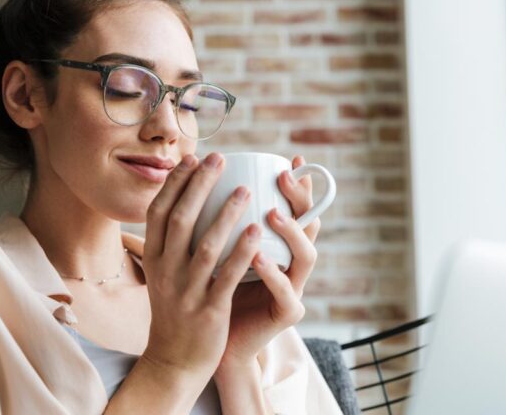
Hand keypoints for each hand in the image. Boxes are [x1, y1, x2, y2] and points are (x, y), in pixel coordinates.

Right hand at [140, 152, 259, 385]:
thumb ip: (171, 243)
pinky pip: (227, 276)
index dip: (175, 183)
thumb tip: (184, 203)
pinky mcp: (209, 310)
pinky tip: (257, 230)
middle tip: (218, 159)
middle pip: (180, 220)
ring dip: (226, 213)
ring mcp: (186, 292)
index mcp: (154, 260)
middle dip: (199, 185)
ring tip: (246, 189)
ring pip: (206, 245)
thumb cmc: (175, 311)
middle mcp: (166, 272)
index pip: (158, 212)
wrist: (174, 361)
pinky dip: (242, 251)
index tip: (192, 158)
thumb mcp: (163, 274)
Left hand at [217, 156, 319, 366]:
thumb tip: (195, 181)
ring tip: (271, 212)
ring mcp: (292, 289)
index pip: (295, 211)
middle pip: (309, 226)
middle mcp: (290, 264)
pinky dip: (272, 272)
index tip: (289, 160)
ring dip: (292, 231)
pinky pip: (284, 291)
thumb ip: (214, 223)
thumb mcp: (211, 252)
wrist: (206, 345)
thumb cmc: (209, 292)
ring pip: (306, 256)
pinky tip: (257, 255)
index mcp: (277, 247)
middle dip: (300, 199)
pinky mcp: (286, 313)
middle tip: (282, 176)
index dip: (297, 186)